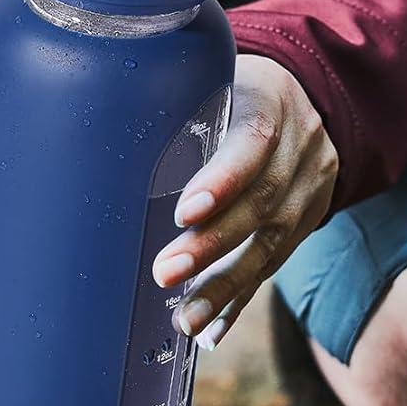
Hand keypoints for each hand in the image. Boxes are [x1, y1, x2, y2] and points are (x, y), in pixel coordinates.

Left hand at [154, 55, 337, 350]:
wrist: (305, 97)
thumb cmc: (231, 87)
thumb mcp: (213, 75)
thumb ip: (174, 100)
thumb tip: (96, 129)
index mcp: (271, 101)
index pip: (254, 142)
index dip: (223, 180)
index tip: (183, 212)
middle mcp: (301, 148)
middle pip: (262, 202)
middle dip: (212, 244)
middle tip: (164, 272)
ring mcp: (311, 190)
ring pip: (271, 244)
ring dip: (225, 286)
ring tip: (186, 318)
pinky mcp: (307, 223)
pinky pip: (275, 266)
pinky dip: (240, 299)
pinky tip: (211, 330)